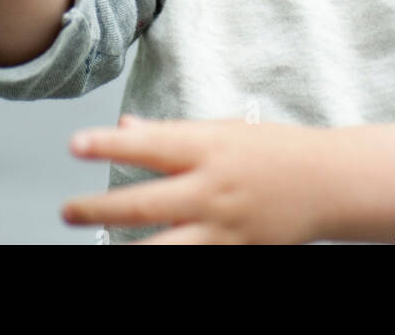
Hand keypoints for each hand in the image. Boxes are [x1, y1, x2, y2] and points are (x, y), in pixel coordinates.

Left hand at [61, 116, 328, 244]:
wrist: (327, 182)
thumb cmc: (273, 150)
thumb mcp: (222, 129)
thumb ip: (171, 134)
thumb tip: (126, 127)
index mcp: (208, 147)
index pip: (149, 144)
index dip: (108, 144)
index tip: (75, 144)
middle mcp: (211, 188)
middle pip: (144, 203)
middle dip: (99, 209)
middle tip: (67, 211)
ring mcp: (222, 226)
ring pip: (162, 247)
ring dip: (123, 252)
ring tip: (95, 249)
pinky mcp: (233, 253)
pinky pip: (191, 264)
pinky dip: (164, 265)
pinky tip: (139, 263)